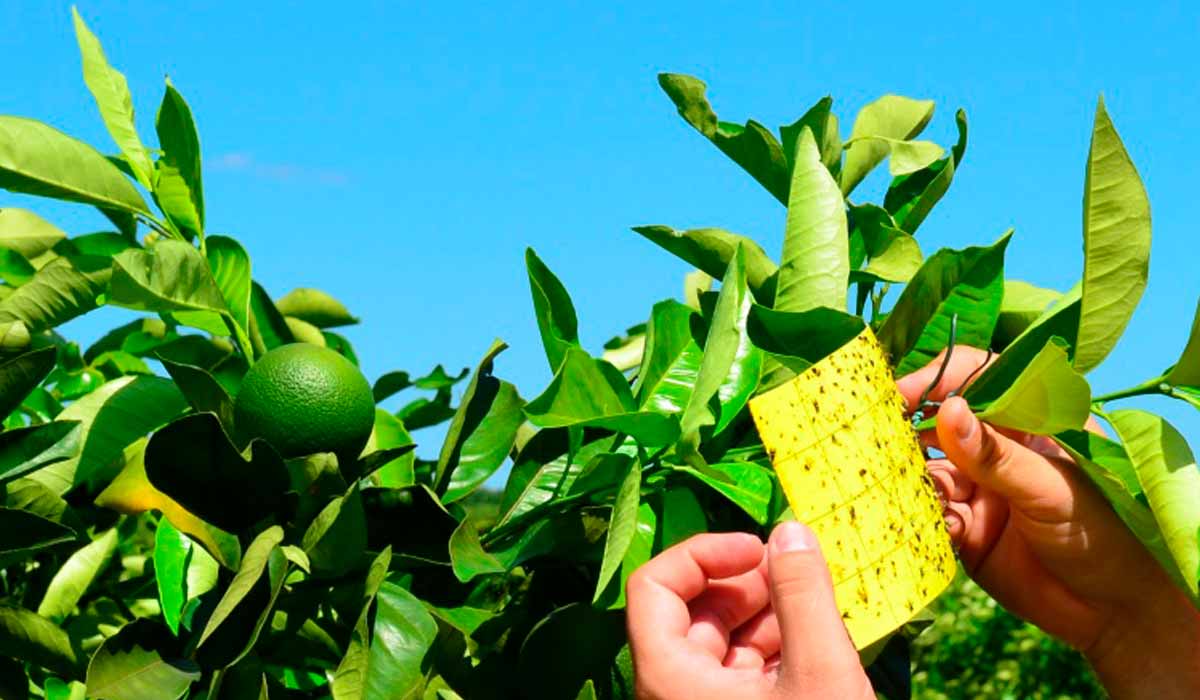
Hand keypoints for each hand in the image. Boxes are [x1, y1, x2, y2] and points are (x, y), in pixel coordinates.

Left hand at [625, 522, 872, 699]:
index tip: (756, 549)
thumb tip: (790, 530)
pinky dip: (771, 654)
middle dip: (746, 584)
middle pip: (690, 611)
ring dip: (765, 617)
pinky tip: (813, 647)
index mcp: (669, 675)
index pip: (652, 586)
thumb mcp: (821, 672)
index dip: (702, 554)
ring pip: (718, 645)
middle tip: (798, 573)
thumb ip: (803, 595)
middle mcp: (671, 691)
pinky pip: (737, 678)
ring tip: (814, 610)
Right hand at [898, 348, 1199, 697]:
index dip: (939, 379)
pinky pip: (928, 516)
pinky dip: (920, 518)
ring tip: (898, 488)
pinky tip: (928, 527)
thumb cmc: (1101, 534)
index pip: (979, 378)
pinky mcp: (963, 530)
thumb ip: (996, 454)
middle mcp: (997, 450)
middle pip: (941, 422)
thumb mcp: (1051, 487)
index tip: (901, 393)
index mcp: (1029, 423)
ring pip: (928, 471)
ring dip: (911, 479)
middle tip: (875, 437)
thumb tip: (947, 410)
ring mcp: (978, 489)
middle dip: (908, 428)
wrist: (1111, 611)